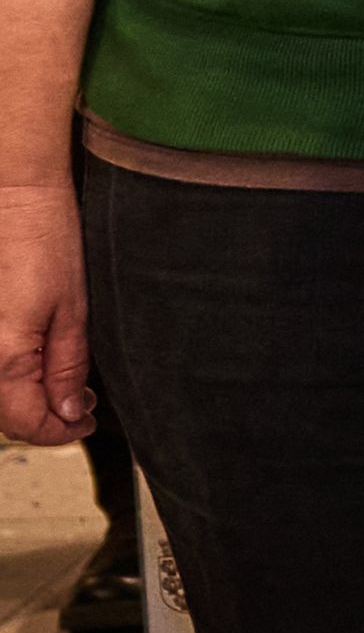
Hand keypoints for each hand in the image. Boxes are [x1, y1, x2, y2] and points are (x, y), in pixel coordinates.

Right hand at [0, 181, 88, 444]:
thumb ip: (67, 368)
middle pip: (4, 415)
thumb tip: (69, 412)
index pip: (25, 422)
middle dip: (43, 418)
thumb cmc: (47, 242)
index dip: (59, 431)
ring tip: (63, 388)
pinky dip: (9, 380)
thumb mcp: (73, 311)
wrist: (18, 201)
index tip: (85, 423)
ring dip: (24, 401)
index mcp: (2, 357)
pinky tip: (34, 368)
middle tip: (80, 408)